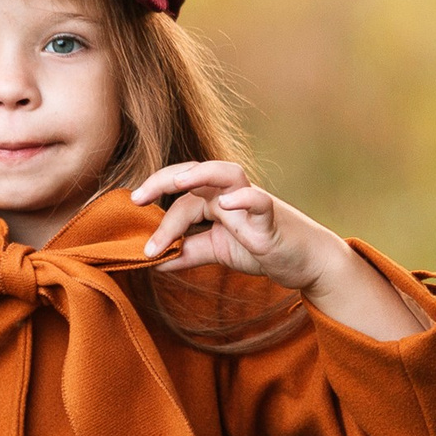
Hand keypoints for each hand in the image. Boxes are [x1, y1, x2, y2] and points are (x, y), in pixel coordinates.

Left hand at [131, 160, 336, 289]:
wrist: (304, 261)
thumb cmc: (261, 249)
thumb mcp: (217, 251)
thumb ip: (188, 252)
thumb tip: (154, 262)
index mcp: (214, 201)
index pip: (180, 200)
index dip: (156, 214)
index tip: (131, 221)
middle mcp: (229, 194)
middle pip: (194, 176)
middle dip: (164, 182)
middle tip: (138, 198)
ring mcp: (251, 202)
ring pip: (226, 173)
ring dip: (201, 174)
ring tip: (179, 182)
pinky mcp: (271, 217)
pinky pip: (258, 200)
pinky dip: (243, 199)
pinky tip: (226, 205)